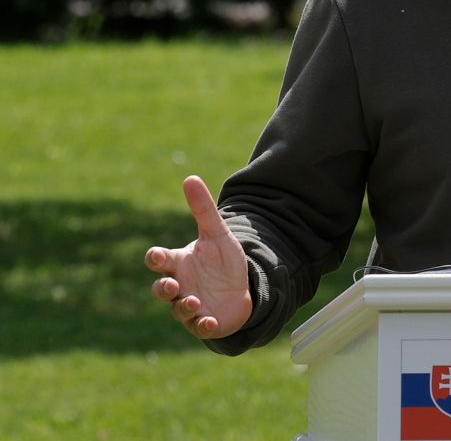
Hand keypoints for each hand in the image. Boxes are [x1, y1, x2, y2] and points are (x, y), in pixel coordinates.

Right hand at [145, 175, 252, 339]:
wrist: (241, 287)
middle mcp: (179, 285)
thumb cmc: (222, 260)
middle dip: (163, 288)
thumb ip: (203, 209)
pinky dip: (202, 325)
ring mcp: (189, 305)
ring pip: (177, 309)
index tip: (157, 256)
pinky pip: (197, 327)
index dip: (155, 258)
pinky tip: (210, 321)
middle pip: (160, 289)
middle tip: (172, 284)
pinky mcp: (203, 322)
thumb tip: (190, 177)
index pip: (159, 260)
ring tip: (195, 302)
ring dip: (183, 307)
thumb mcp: (218, 233)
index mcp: (179, 263)